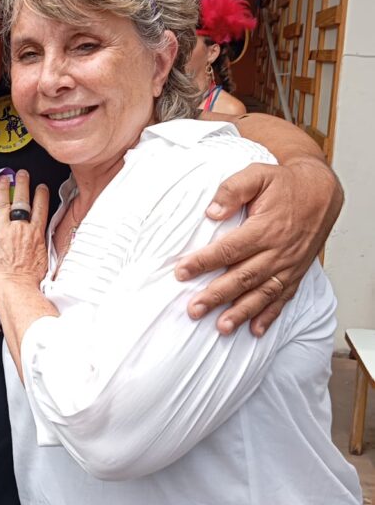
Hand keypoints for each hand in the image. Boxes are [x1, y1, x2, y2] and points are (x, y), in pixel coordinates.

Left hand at [0, 170, 48, 304]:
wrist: (16, 290)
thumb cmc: (31, 282)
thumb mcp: (46, 260)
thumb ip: (45, 245)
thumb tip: (49, 242)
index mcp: (36, 234)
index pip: (40, 208)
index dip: (40, 195)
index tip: (40, 186)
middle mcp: (20, 229)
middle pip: (22, 201)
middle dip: (22, 184)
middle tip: (22, 174)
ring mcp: (3, 232)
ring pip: (3, 204)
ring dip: (2, 189)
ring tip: (2, 178)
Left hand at [175, 158, 341, 335]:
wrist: (321, 192)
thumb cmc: (286, 185)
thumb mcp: (258, 174)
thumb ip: (233, 190)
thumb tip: (211, 211)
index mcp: (264, 228)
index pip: (228, 249)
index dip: (204, 262)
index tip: (182, 272)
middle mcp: (277, 251)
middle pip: (242, 277)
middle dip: (216, 296)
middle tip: (194, 309)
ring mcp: (288, 265)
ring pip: (261, 293)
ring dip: (241, 312)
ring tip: (221, 327)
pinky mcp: (295, 273)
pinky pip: (282, 298)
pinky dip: (269, 316)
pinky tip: (254, 330)